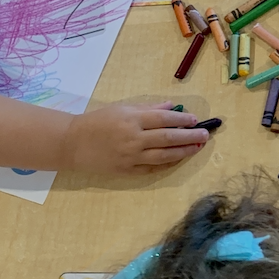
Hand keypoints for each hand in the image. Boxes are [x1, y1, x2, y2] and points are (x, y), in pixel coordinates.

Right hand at [62, 101, 208, 174]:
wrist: (73, 144)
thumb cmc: (98, 122)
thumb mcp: (122, 109)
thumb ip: (148, 109)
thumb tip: (172, 107)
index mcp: (132, 119)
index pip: (164, 119)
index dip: (182, 120)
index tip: (195, 120)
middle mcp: (133, 138)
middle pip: (168, 137)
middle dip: (190, 136)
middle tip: (205, 135)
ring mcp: (131, 156)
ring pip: (164, 155)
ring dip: (184, 151)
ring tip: (197, 147)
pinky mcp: (127, 171)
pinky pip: (153, 168)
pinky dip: (168, 163)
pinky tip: (179, 158)